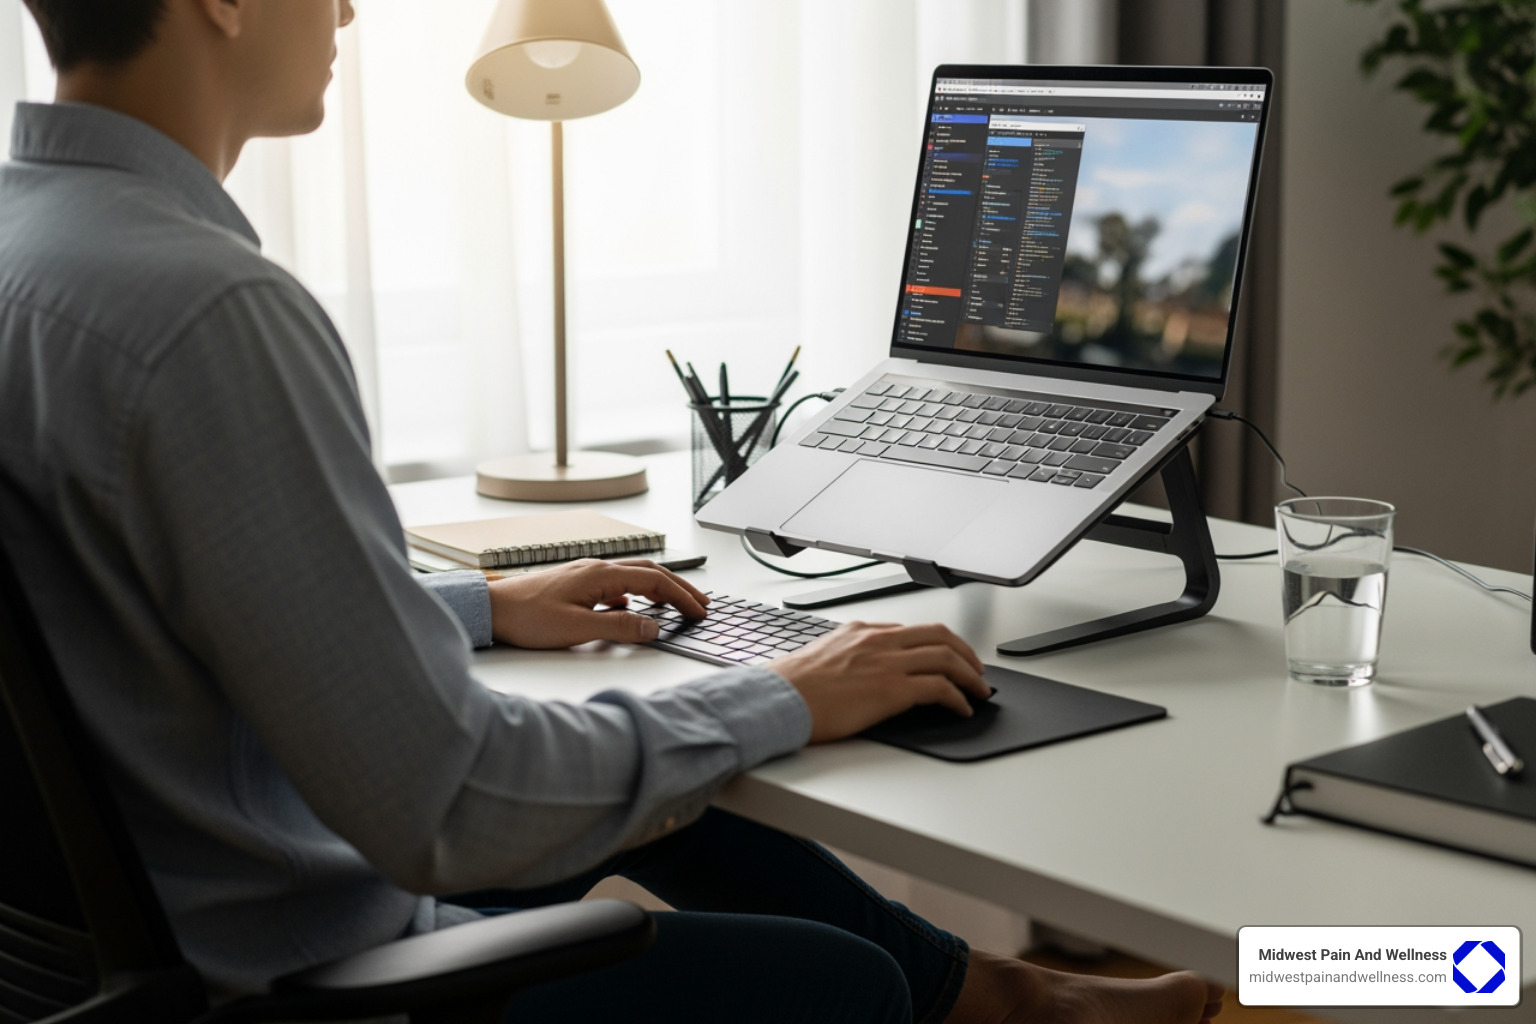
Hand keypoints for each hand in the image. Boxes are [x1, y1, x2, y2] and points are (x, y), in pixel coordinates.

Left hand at [488, 559, 708, 648]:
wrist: (491, 609)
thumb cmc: (527, 617)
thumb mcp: (578, 629)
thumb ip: (619, 628)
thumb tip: (653, 628)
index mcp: (601, 575)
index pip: (654, 581)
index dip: (681, 596)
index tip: (700, 610)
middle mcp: (596, 568)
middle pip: (649, 572)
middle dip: (679, 588)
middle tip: (701, 603)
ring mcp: (585, 574)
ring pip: (633, 576)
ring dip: (658, 588)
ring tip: (676, 603)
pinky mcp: (575, 584)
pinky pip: (615, 583)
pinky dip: (635, 592)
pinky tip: (631, 607)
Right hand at [769, 621, 988, 742]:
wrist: (778, 699)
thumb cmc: (791, 687)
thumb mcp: (823, 657)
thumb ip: (850, 656)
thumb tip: (864, 673)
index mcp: (861, 630)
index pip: (912, 630)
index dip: (938, 643)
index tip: (948, 655)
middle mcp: (878, 640)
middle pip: (939, 635)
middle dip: (965, 652)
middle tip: (976, 670)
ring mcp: (887, 663)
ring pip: (947, 657)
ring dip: (971, 675)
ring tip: (979, 691)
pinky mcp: (891, 689)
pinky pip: (940, 688)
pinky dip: (958, 698)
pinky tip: (962, 709)